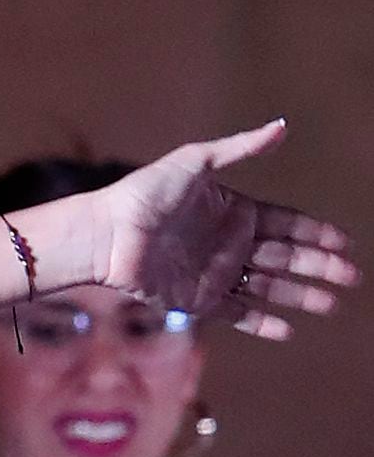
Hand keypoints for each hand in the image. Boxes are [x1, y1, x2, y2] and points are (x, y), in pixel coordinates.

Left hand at [98, 122, 356, 340]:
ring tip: (331, 305)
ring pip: (267, 287)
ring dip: (299, 295)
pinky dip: (261, 322)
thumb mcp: (195, 162)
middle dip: (319, 267)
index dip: (317, 234)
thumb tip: (283, 126)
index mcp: (236, 212)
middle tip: (352, 278)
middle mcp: (230, 245)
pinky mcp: (196, 300)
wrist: (107, 233)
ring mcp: (215, 274)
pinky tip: (288, 330)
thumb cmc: (145, 193)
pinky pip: (235, 313)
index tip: (346, 243)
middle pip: (286, 258)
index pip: (288, 224)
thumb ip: (240, 147)